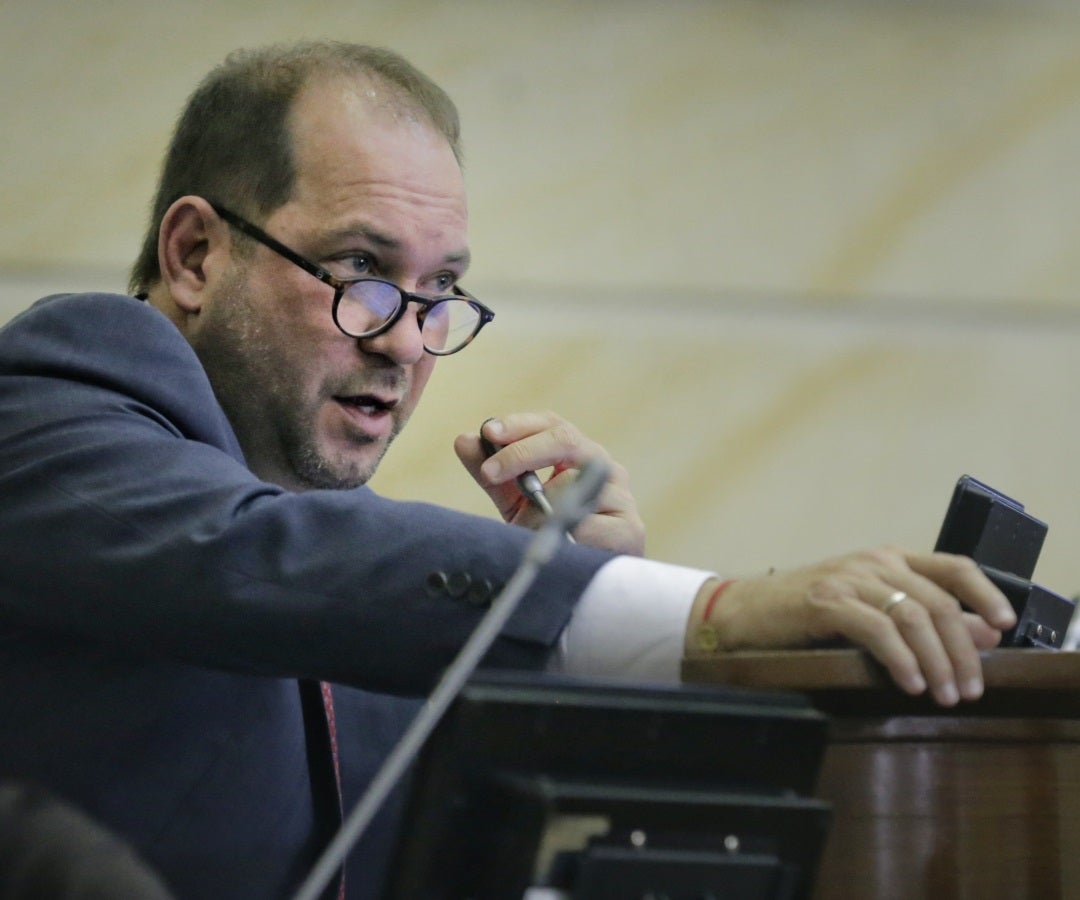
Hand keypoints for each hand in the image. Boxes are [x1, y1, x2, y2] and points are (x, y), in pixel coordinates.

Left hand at [454, 411, 645, 554]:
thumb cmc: (553, 537)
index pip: (551, 425)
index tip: (487, 432)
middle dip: (522, 452)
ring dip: (538, 509)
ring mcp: (620, 497)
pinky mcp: (629, 530)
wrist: (586, 586)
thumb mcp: (516, 503)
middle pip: (565, 440)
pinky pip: (586, 525)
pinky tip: (558, 545)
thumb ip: (493, 474)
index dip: (519, 424)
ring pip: (571, 485)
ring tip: (527, 531)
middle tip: (491, 471)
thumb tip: (463, 440)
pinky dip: (563, 535)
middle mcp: (604, 467)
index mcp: (578, 456)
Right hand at [689, 547, 1016, 705]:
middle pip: (938, 600)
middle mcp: (872, 562)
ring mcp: (847, 578)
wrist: (741, 612)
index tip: (1004, 625)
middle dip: (962, 649)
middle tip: (970, 687)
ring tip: (944, 694)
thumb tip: (981, 632)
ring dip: (936, 661)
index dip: (984, 594)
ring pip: (912, 615)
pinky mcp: (824, 601)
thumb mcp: (867, 610)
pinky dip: (900, 659)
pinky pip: (876, 629)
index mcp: (887, 559)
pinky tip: (908, 682)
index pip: (953, 565)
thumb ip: (921, 617)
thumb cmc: (802, 614)